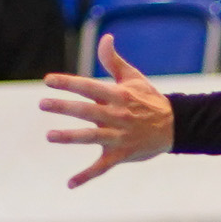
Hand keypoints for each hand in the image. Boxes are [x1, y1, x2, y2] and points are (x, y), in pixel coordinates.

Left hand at [40, 38, 174, 187]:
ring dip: (71, 137)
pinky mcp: (122, 154)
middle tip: (43, 104)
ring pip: (92, 137)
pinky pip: (103, 166)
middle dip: (64, 107)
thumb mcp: (134, 78)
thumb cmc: (150, 100)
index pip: (90, 87)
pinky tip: (71, 183)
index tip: (48, 80)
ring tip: (50, 136)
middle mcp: (118, 116)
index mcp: (119, 96)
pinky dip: (87, 176)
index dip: (69, 83)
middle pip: (87, 111)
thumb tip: (105, 38)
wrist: (176, 126)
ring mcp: (120, 136)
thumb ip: (114, 61)